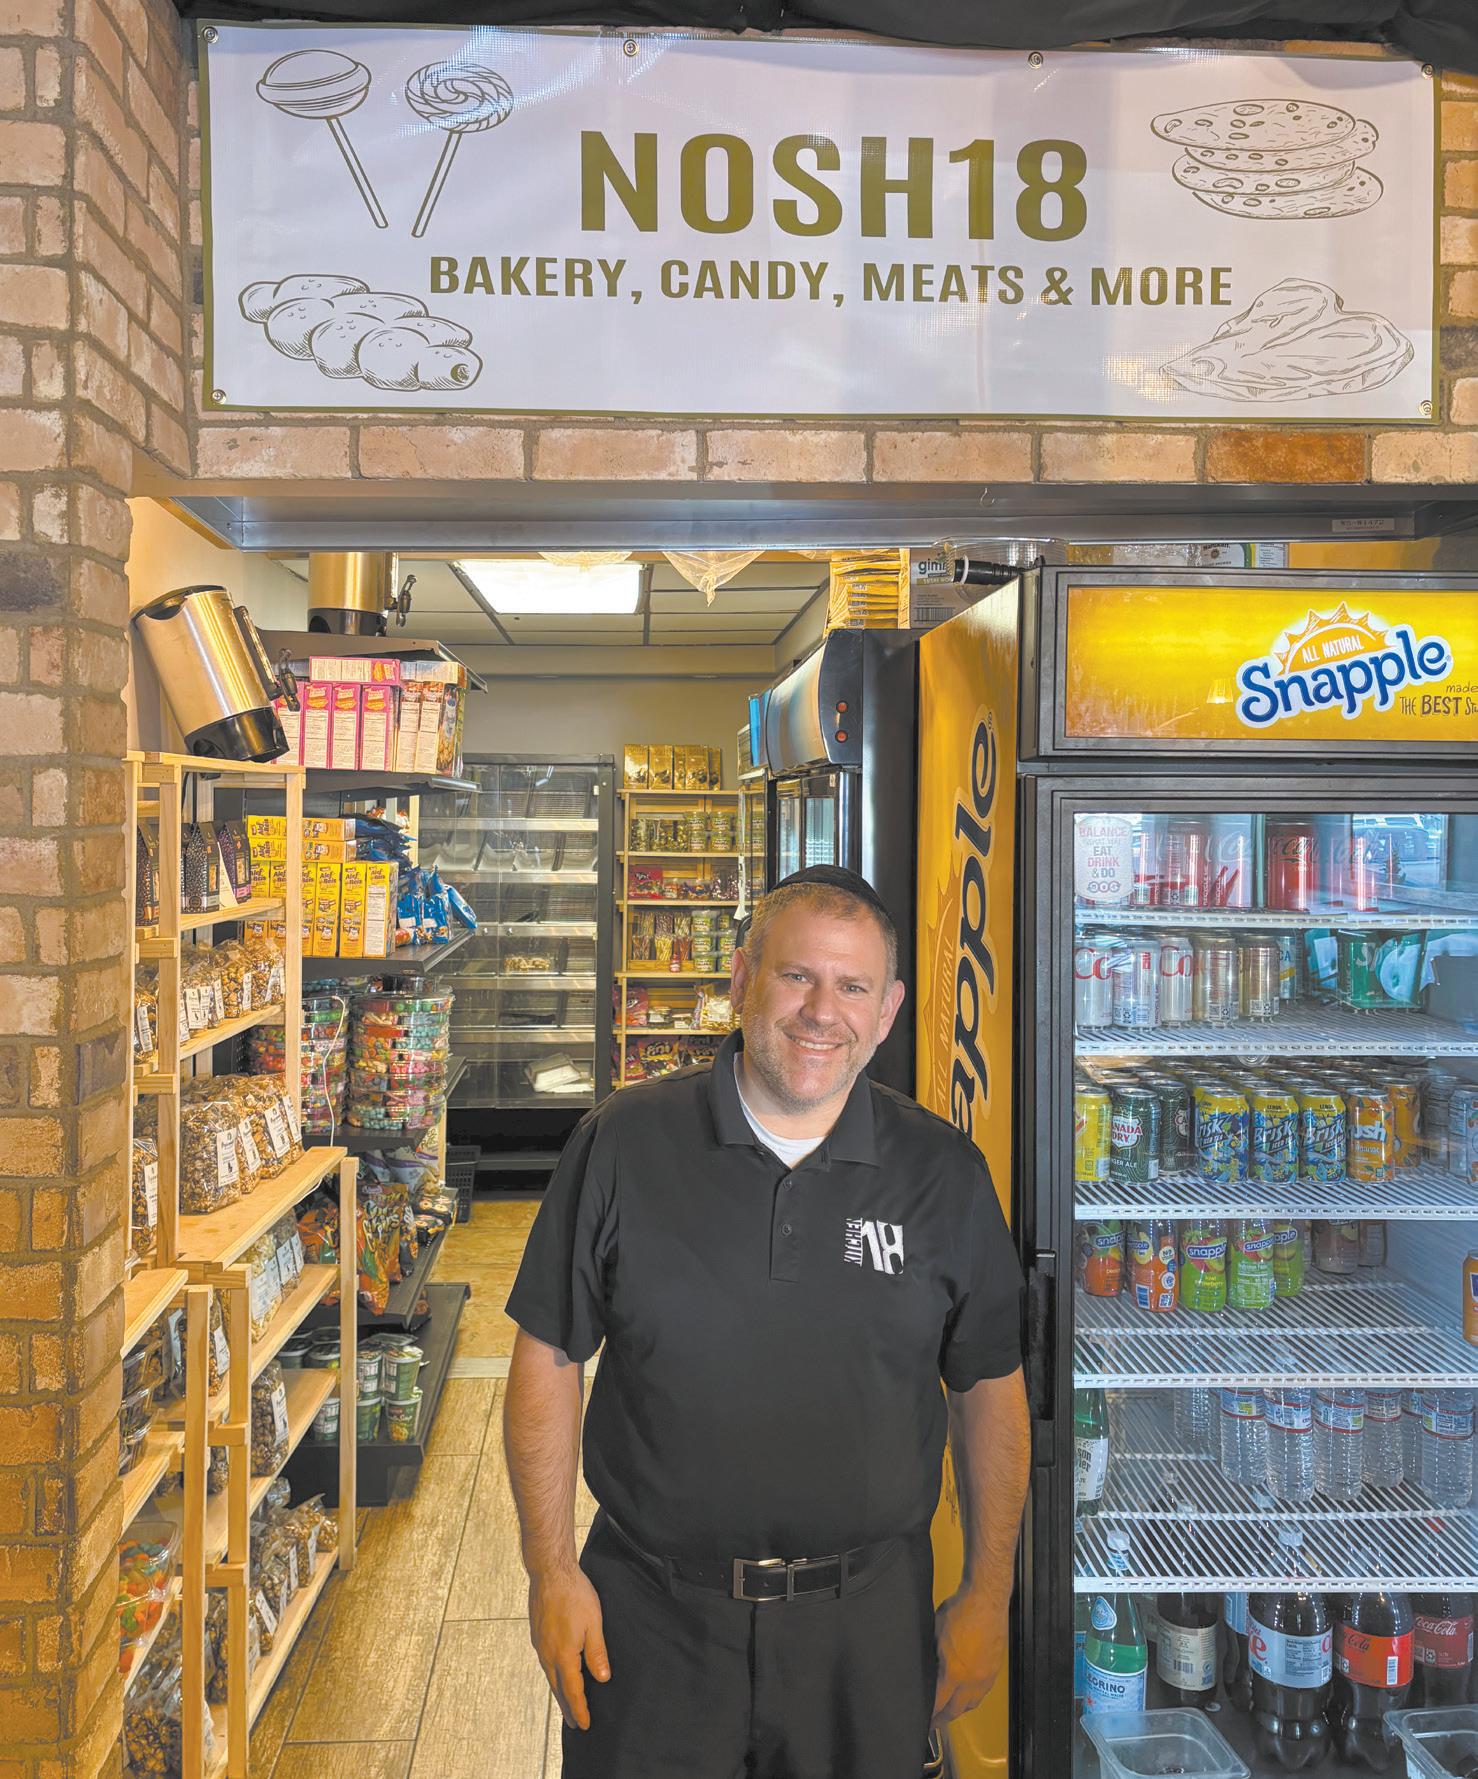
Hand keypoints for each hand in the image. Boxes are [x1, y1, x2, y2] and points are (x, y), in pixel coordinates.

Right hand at [529, 1566, 610, 1730]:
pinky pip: (545, 1662)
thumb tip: (602, 1678)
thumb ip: (597, 1653)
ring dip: (559, 1692)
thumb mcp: (594, 1623)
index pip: (572, 1690)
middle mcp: (547, 1654)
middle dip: (567, 1707)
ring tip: (566, 1703)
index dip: (580, 1709)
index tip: (585, 1725)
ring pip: (550, 1676)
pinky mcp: (537, 1634)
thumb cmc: (574, 1594)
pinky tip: (558, 1672)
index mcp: (563, 1655)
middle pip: (558, 1688)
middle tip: (574, 1724)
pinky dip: (553, 1675)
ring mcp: (540, 1644)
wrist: (550, 1571)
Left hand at [931, 1590, 1007, 1729]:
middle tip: (934, 1721)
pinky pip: (983, 1692)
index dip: (929, 1713)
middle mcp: (972, 1679)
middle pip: (956, 1710)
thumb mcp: (935, 1633)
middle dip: (943, 1718)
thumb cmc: (961, 1610)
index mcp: (954, 1672)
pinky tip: (967, 1694)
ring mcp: (986, 1675)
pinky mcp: (995, 1669)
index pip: (939, 1703)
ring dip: (959, 1709)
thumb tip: (927, 1669)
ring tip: (949, 1710)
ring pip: (972, 1704)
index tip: (924, 1718)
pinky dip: (973, 1698)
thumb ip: (932, 1656)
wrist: (986, 1598)